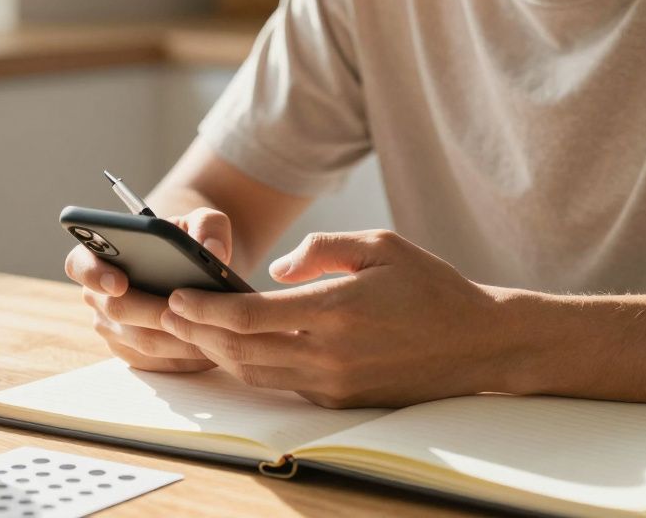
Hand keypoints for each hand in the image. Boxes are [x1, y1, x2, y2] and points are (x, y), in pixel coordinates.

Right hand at [65, 207, 233, 372]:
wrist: (193, 270)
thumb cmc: (188, 240)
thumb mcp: (201, 223)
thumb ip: (209, 226)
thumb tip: (214, 252)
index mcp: (100, 253)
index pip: (79, 264)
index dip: (94, 275)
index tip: (120, 283)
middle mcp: (98, 294)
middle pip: (116, 309)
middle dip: (152, 312)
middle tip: (183, 312)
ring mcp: (111, 327)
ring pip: (139, 340)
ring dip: (174, 338)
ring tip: (209, 332)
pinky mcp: (131, 352)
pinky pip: (153, 362)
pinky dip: (182, 358)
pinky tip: (210, 350)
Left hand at [159, 230, 518, 407]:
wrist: (479, 344)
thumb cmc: (430, 287)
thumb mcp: (379, 245)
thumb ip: (320, 250)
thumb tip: (276, 271)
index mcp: (337, 310)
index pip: (252, 314)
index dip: (208, 308)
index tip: (179, 296)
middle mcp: (330, 353)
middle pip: (242, 349)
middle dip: (197, 332)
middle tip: (166, 314)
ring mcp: (335, 382)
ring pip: (256, 372)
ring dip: (216, 353)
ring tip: (188, 331)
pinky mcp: (341, 399)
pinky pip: (282, 383)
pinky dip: (250, 365)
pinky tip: (232, 347)